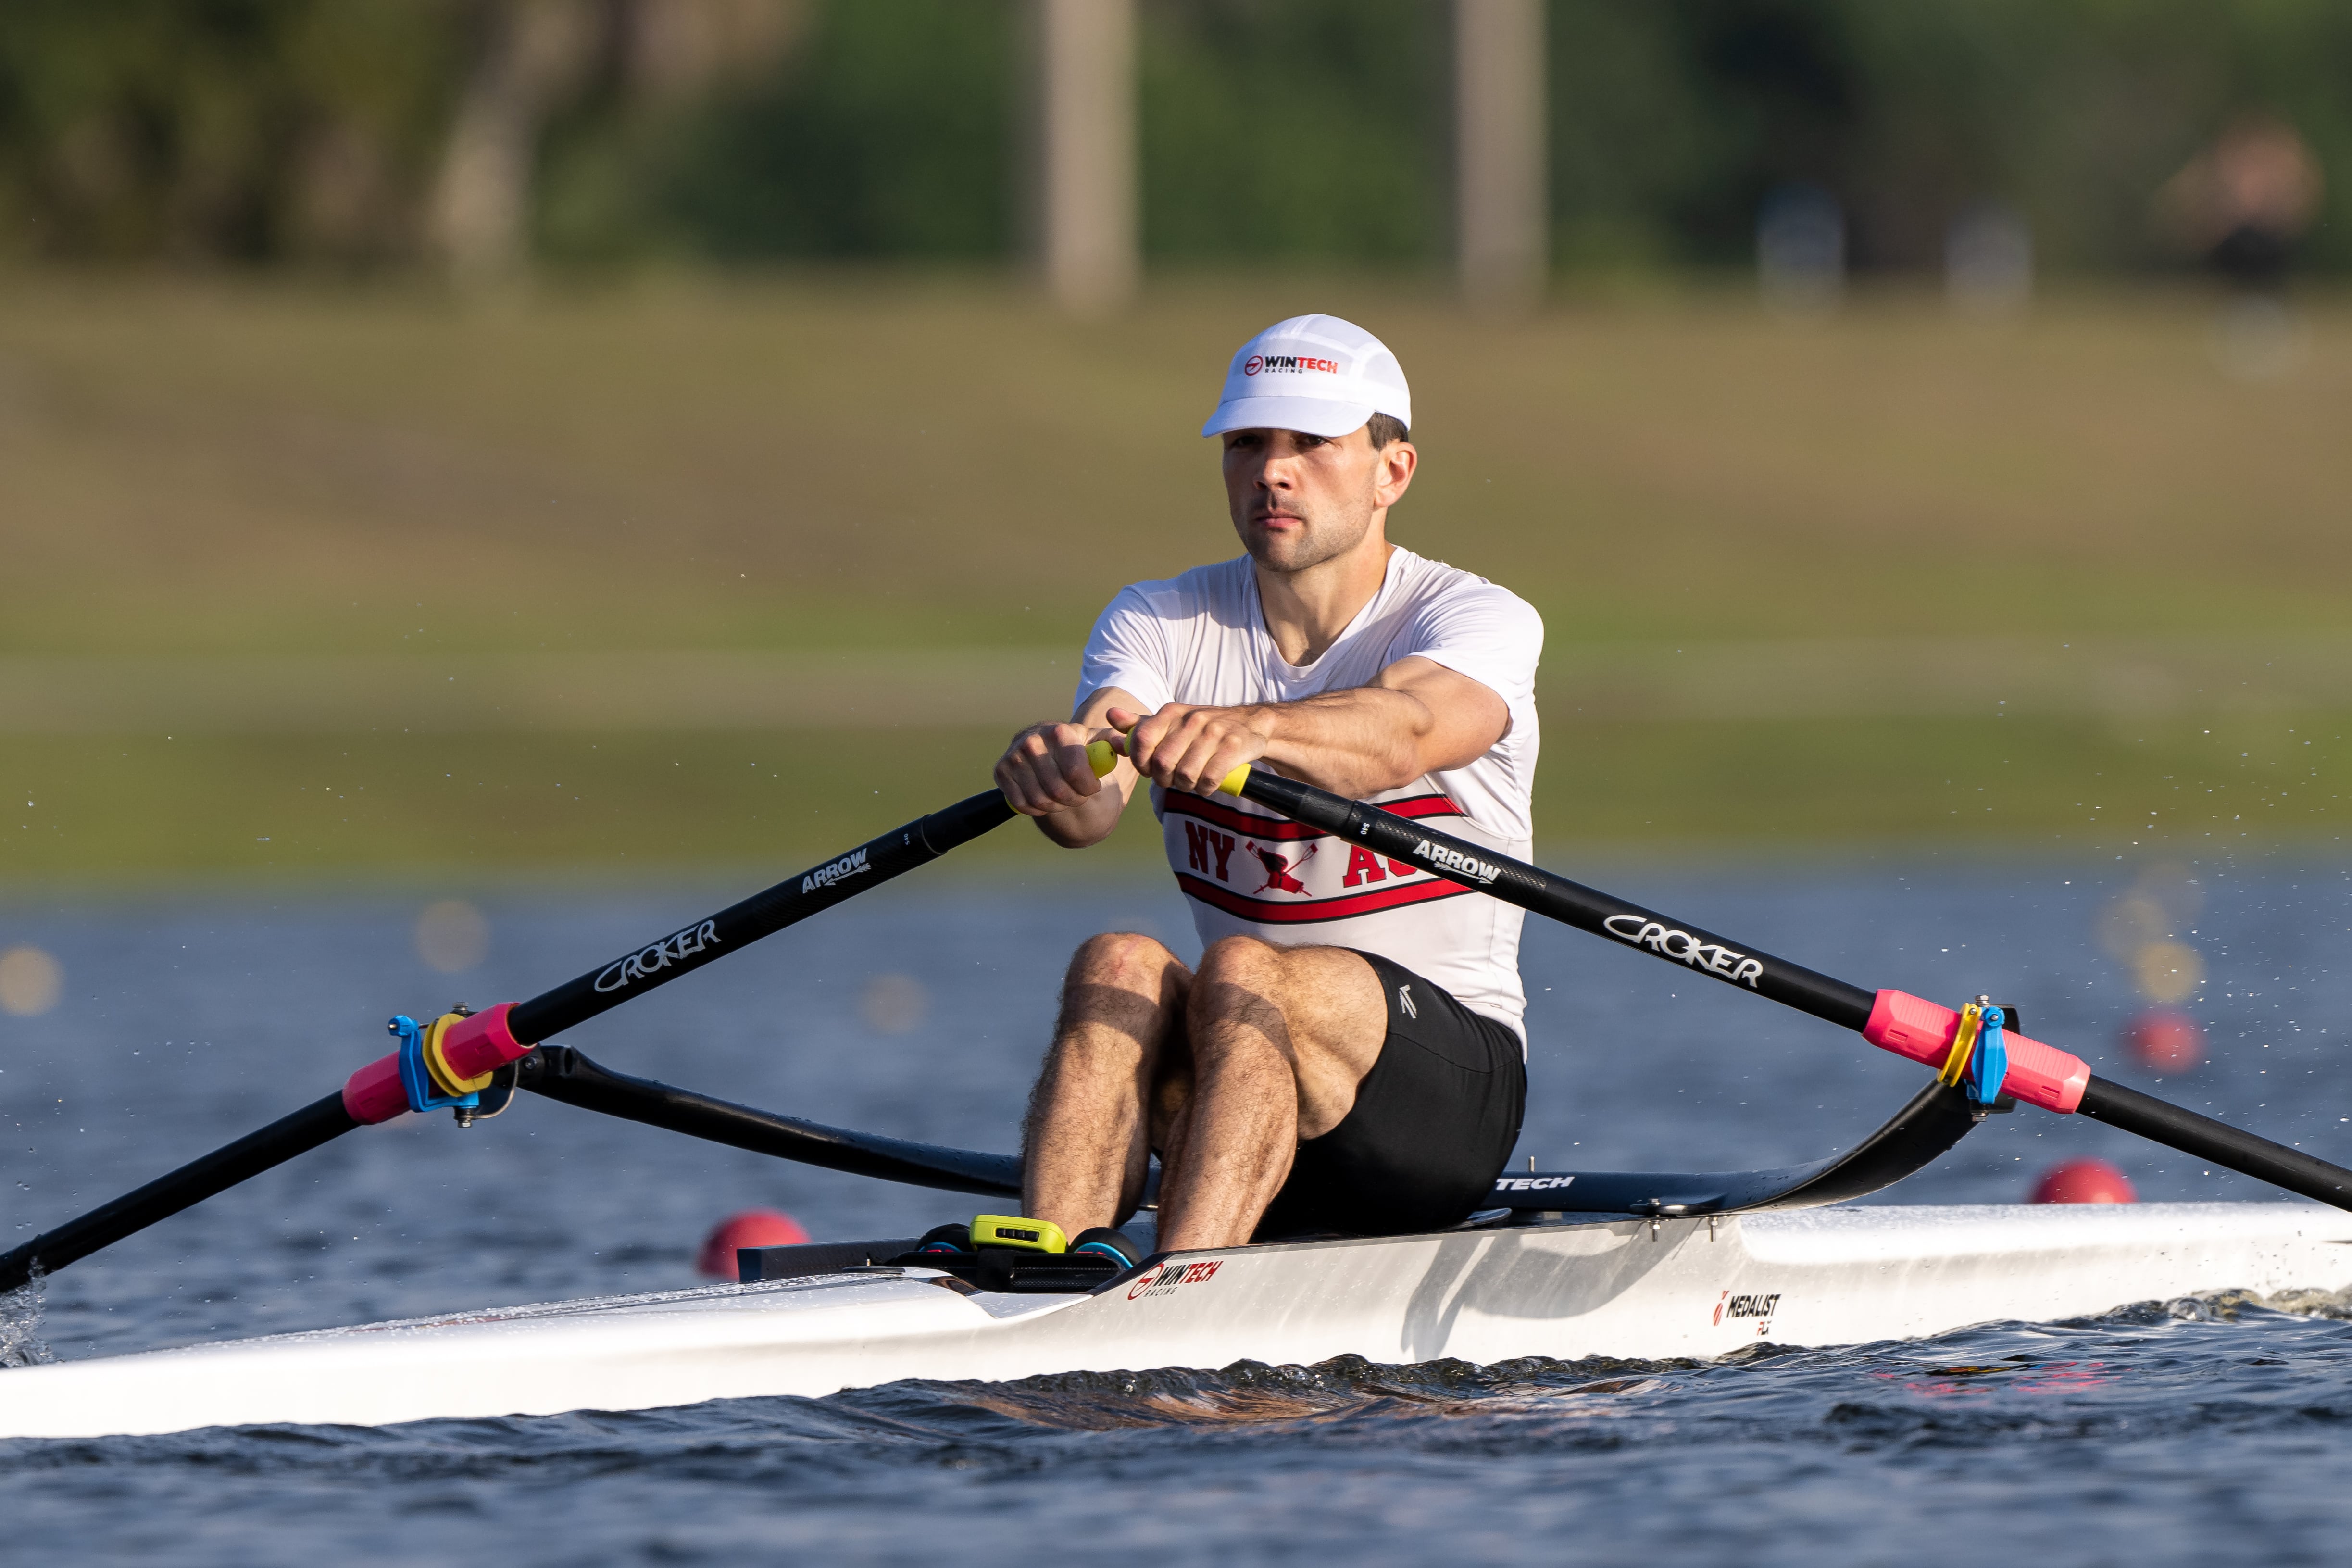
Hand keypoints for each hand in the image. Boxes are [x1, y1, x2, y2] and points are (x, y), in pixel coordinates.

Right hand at [996, 721, 1114, 817]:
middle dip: (1074, 799)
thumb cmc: (1076, 747)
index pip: (1076, 773)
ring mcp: (1014, 756)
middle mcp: (1033, 740)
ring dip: (1056, 806)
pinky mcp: (1000, 770)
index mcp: (1059, 731)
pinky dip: (1037, 808)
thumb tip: (1126, 743)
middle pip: (1059, 791)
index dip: (1088, 788)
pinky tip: (1044, 798)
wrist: (1044, 746)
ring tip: (1063, 797)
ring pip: (1040, 800)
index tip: (1092, 787)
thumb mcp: (1096, 741)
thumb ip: (1114, 742)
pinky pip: (1022, 804)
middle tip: (1078, 795)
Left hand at [1111, 703, 1268, 796]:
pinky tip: (1208, 783)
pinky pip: (1210, 780)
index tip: (1150, 770)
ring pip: (1186, 775)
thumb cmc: (1203, 729)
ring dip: (1187, 786)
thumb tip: (1110, 715)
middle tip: (1173, 779)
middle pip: (1162, 763)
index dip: (1141, 762)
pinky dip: (1206, 788)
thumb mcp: (1171, 722)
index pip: (1141, 739)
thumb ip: (1139, 724)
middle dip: (1165, 779)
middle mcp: (1191, 719)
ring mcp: (1214, 733)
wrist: (1250, 724)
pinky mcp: (1233, 747)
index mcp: (1171, 713)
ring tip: (1192, 781)